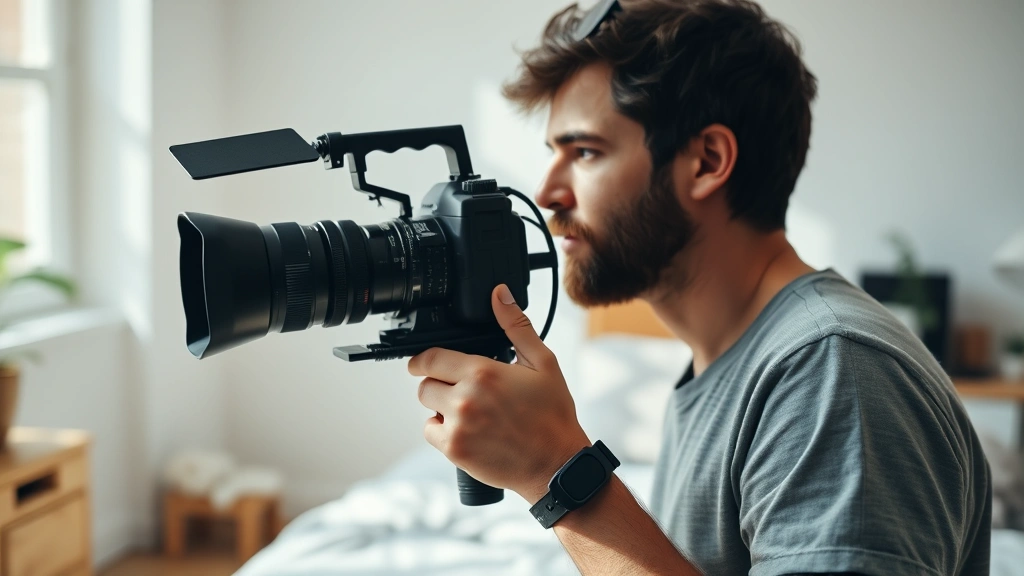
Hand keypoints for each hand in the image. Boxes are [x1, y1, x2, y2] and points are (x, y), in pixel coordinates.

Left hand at [409, 284, 590, 503]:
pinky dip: (442, 431)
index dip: (424, 359)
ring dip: (440, 406)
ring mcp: (458, 426)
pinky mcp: (455, 450)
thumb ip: (516, 326)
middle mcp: (465, 398)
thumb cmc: (553, 414)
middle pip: (425, 383)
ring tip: (469, 410)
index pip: (431, 357)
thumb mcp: (543, 363)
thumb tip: (500, 294)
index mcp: (483, 372)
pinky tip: (467, 430)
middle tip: (462, 389)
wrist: (557, 464)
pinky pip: (430, 433)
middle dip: (439, 383)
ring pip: (427, 407)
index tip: (424, 361)